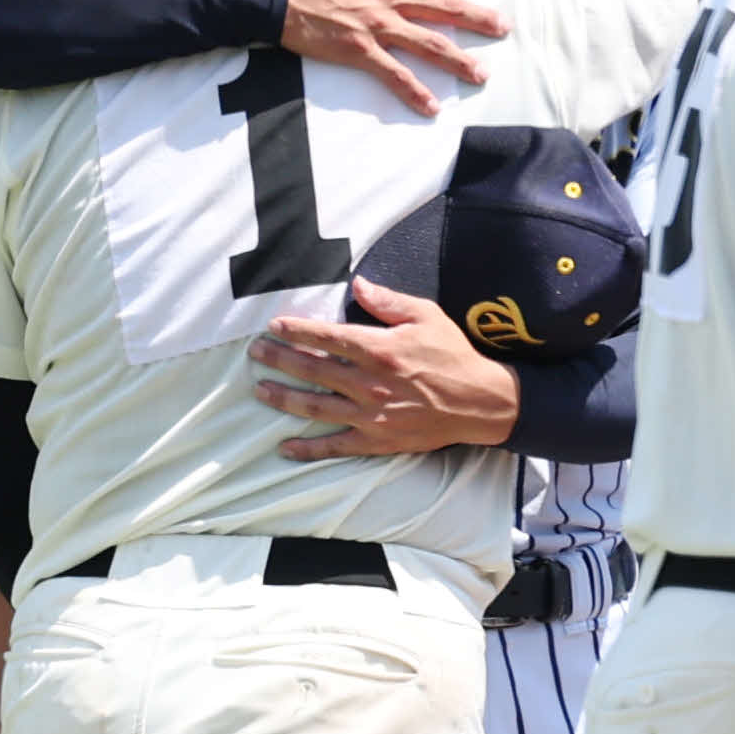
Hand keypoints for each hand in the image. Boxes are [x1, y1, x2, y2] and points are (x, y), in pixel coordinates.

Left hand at [248, 276, 520, 459]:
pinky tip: (285, 447)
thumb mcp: (426, 316)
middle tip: (255, 353)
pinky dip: (308, 448)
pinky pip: (336, 446)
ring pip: (316, 407)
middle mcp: (369, 384)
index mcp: (380, 350)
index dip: (297, 331)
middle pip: (313, 370)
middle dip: (280, 360)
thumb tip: (357, 285)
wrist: (479, 402)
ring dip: (284, 398)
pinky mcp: (377, 441)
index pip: (328, 338)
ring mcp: (371, 415)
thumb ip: (388, 301)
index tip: (274, 326)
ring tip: (260, 390)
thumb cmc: (453, 355)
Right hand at [282, 0, 508, 115]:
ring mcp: (378, 24)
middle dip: (479, 18)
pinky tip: (433, 108)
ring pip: (429, 44)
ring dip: (459, 60)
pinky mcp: (360, 50)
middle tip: (503, 27)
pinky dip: (415, 92)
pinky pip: (394, 75)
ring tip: (481, 74)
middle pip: (446, 7)